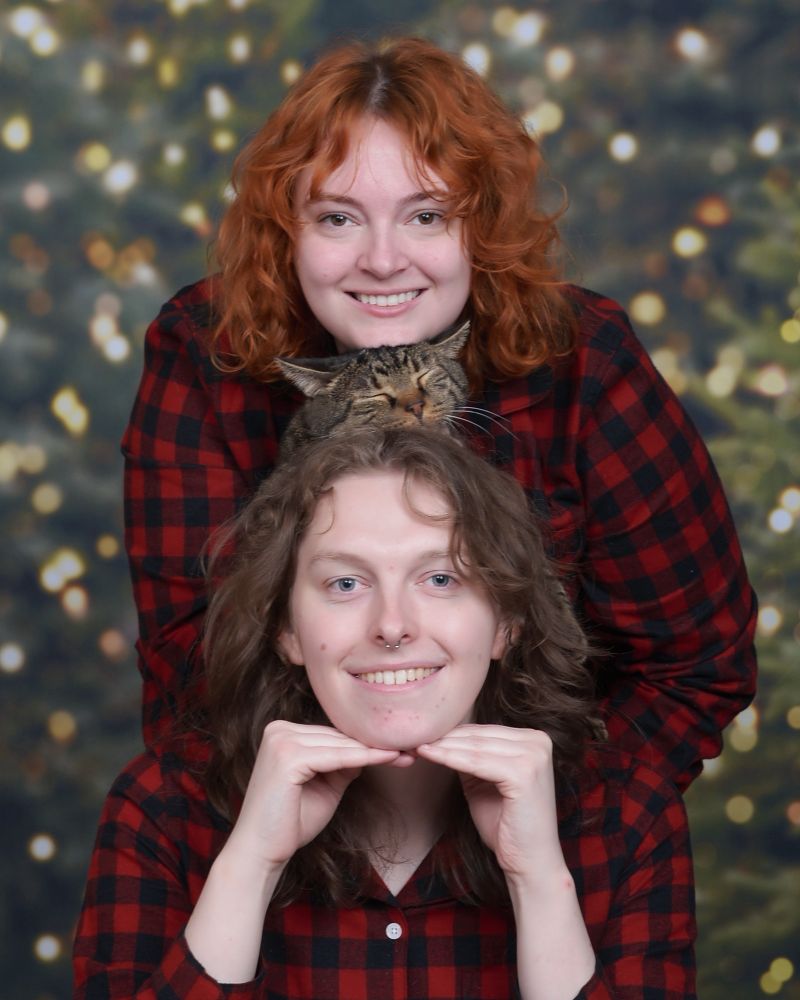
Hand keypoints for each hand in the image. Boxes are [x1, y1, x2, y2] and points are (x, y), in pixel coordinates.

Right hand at [226, 720, 400, 874]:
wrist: (261, 852)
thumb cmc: (291, 822)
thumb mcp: (325, 786)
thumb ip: (343, 764)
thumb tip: (371, 749)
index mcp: (282, 732)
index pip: (333, 734)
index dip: (366, 742)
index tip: (400, 746)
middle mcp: (279, 729)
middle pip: (338, 736)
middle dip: (374, 744)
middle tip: (411, 748)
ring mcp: (281, 740)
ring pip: (340, 744)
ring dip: (374, 750)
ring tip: (406, 754)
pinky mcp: (287, 757)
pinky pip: (337, 756)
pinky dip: (364, 758)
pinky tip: (389, 758)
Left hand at [417, 724, 566, 885]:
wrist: (529, 860)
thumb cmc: (506, 823)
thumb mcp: (484, 782)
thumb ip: (470, 758)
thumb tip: (439, 738)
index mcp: (534, 739)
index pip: (484, 731)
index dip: (451, 733)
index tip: (423, 735)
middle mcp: (538, 742)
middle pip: (479, 737)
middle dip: (444, 738)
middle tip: (413, 738)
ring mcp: (534, 756)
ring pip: (475, 748)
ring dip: (443, 747)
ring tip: (417, 746)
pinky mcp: (524, 773)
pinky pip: (476, 763)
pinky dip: (450, 758)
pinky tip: (430, 755)